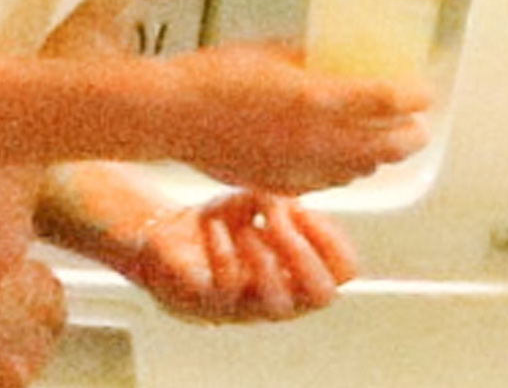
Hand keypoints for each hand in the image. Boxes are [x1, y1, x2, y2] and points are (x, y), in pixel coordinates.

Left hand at [115, 191, 356, 322]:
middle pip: (322, 295)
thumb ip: (278, 200)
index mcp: (297, 275)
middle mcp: (278, 299)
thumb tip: (290, 200)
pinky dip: (223, 250)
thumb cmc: (220, 227)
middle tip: (279, 220)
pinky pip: (226, 287)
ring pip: (277, 302)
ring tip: (246, 228)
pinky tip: (213, 225)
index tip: (300, 204)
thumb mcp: (253, 204)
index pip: (344, 272)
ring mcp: (244, 306)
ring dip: (265, 255)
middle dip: (306, 252)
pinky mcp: (207, 304)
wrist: (164, 241)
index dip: (331, 236)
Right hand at [162, 43, 429, 192]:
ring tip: (381, 141)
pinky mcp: (285, 185)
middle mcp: (319, 139)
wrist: (172, 117)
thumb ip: (308, 56)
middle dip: (411, 135)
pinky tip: (339, 159)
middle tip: (416, 123)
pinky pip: (331, 183)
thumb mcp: (267, 51)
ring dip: (380, 155)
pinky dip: (346, 171)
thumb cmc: (213, 75)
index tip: (423, 90)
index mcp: (318, 98)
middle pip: (389, 146)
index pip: (387, 101)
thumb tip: (332, 55)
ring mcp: (304, 168)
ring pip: (364, 169)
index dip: (414, 95)